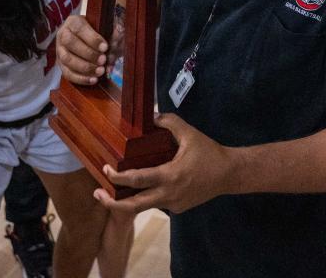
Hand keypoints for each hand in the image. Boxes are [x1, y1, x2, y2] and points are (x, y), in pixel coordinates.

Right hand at [56, 15, 107, 84]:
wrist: (87, 39)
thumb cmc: (98, 32)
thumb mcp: (106, 28)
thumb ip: (112, 33)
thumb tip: (117, 41)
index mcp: (73, 22)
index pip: (79, 28)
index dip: (92, 38)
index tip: (105, 47)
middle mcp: (63, 34)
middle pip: (70, 43)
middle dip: (88, 53)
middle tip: (103, 60)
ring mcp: (59, 50)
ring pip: (67, 59)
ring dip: (85, 67)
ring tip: (100, 71)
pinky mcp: (60, 65)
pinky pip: (67, 73)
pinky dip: (81, 78)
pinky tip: (93, 80)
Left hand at [94, 113, 232, 213]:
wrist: (229, 174)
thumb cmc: (208, 152)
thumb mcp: (189, 133)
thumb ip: (168, 122)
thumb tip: (151, 116)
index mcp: (170, 176)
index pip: (137, 180)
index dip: (117, 177)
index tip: (105, 168)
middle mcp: (168, 194)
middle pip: (133, 205)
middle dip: (111, 203)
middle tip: (96, 193)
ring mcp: (173, 204)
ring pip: (144, 206)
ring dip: (126, 201)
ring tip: (110, 192)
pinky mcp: (177, 209)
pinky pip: (157, 203)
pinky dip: (146, 196)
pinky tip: (139, 188)